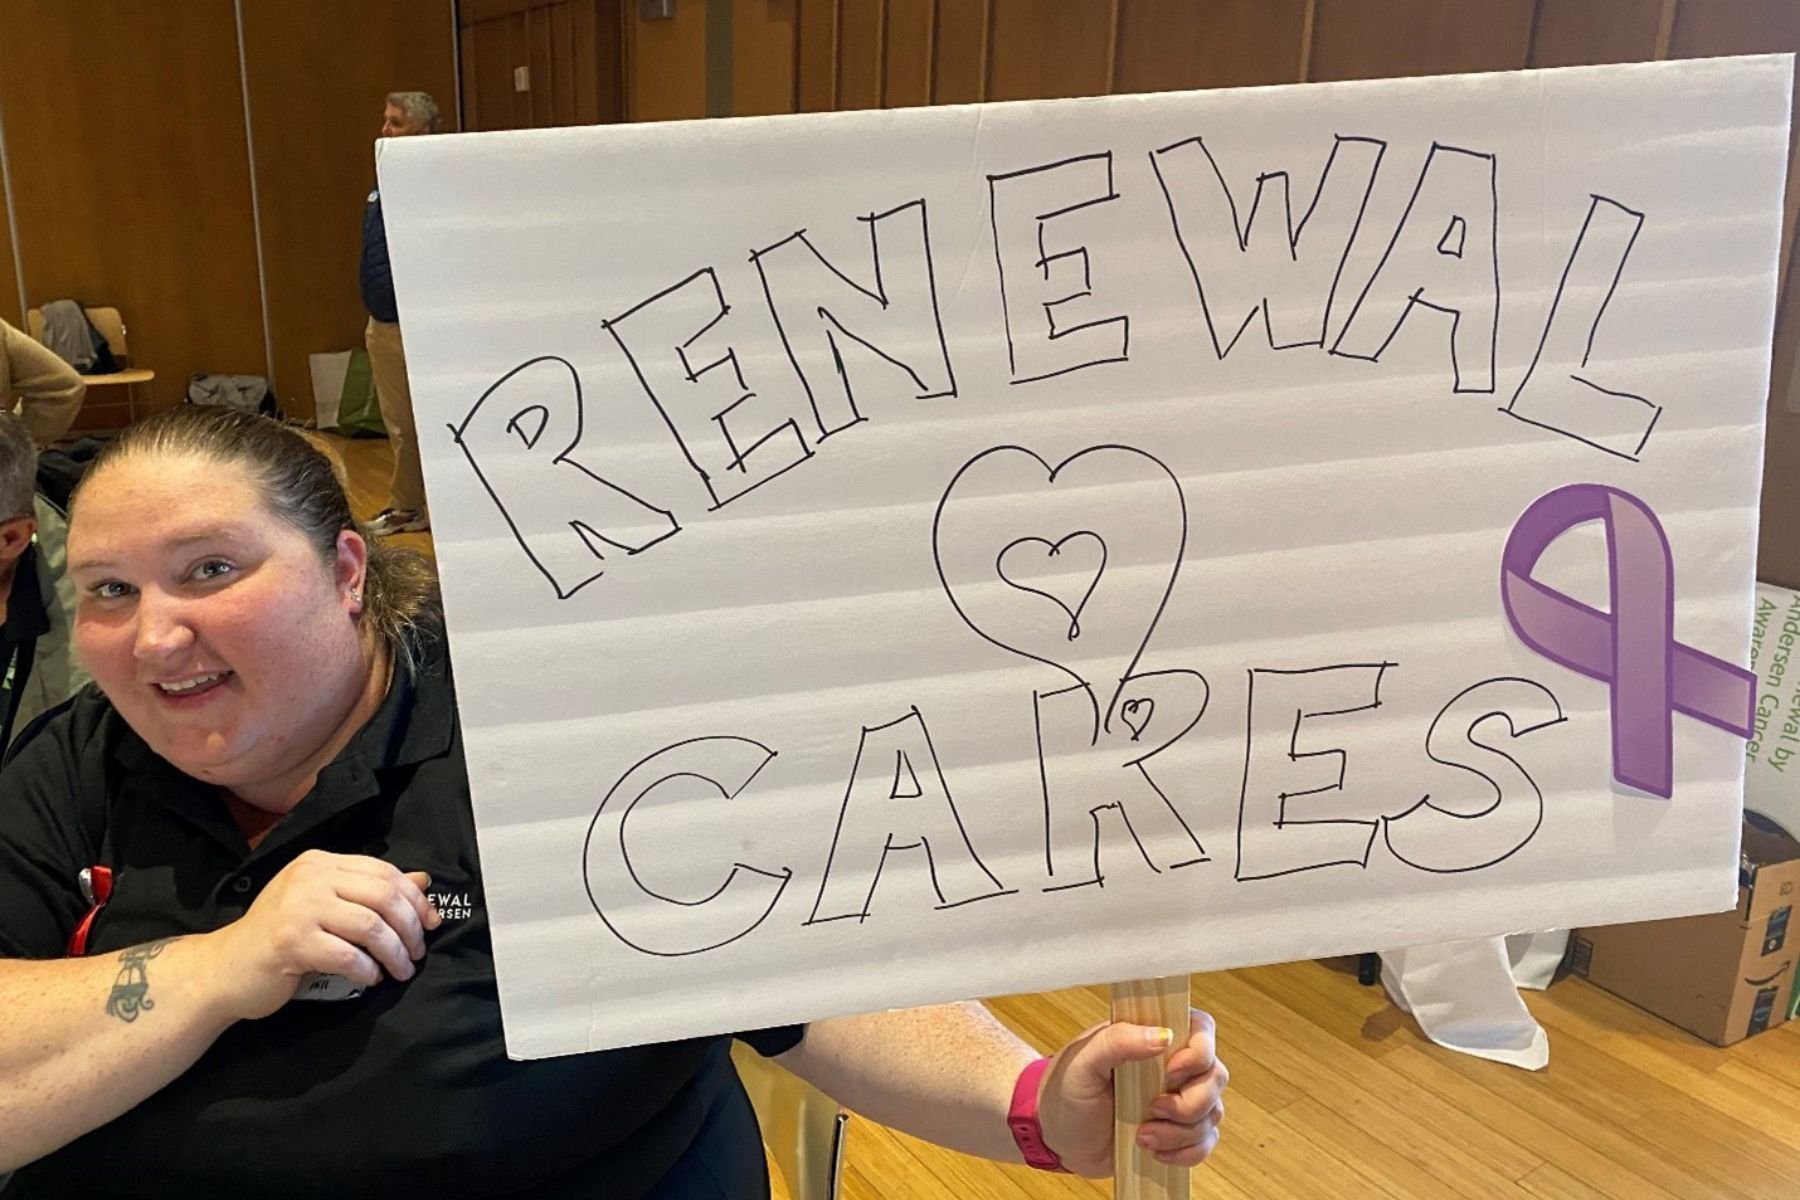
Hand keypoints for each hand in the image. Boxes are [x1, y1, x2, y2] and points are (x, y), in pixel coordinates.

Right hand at [198, 850, 442, 1020]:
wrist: (224, 969)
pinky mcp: (290, 942)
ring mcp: (298, 908)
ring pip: (370, 926)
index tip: (431, 923)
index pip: (383, 871)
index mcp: (320, 862)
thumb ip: (368, 891)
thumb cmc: (279, 938)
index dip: (414, 898)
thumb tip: (422, 881)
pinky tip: (372, 978)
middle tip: (417, 952)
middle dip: (410, 927)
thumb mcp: (326, 905)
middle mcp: (309, 877)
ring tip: (401, 970)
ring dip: (394, 952)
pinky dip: (368, 969)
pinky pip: (347, 955)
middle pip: (383, 896)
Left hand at [1035, 1008, 1226, 1175]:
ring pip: (1212, 1112)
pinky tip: (1155, 1151)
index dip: (1198, 1052)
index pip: (1201, 1029)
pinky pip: (1205, 1142)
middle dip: (1189, 1102)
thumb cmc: (1064, 1090)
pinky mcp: (1178, 1131)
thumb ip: (1118, 1041)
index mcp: (1152, 1034)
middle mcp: (1172, 1063)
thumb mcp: (1082, 1061)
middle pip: (1215, 1075)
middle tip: (1153, 1110)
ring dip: (1181, 1131)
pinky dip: (1186, 1152)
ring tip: (1142, 1136)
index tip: (1169, 1072)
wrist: (1056, 1136)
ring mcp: (1178, 1098)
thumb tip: (1162, 1035)